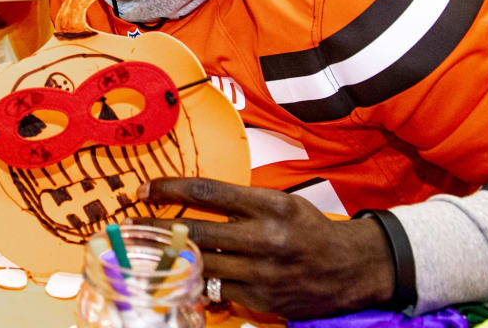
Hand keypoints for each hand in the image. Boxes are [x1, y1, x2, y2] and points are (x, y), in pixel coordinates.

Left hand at [134, 178, 394, 318]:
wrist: (353, 268)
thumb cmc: (308, 228)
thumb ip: (239, 202)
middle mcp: (267, 238)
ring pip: (202, 264)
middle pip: (197, 231)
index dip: (169, 189)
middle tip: (135, 224)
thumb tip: (187, 199)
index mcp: (270, 205)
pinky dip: (199, 280)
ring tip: (150, 250)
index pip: (207, 192)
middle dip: (158, 228)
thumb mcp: (280, 202)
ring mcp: (264, 273)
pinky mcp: (263, 299)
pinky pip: (218, 289)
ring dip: (171, 257)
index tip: (145, 189)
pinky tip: (184, 272)